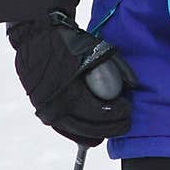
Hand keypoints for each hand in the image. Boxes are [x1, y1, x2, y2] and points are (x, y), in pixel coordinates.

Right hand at [9, 12, 136, 144]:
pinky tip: (94, 129)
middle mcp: (56, 108)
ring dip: (97, 132)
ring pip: (77, 133)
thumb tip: (133, 86)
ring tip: (112, 125)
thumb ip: (118, 68)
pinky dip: (80, 131)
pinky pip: (65, 129)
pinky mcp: (42, 111)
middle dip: (112, 127)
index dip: (119, 115)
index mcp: (70, 94)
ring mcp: (47, 111)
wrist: (36, 36)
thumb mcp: (97, 50)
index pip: (101, 116)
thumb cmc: (69, 41)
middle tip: (124, 121)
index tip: (128, 110)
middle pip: (90, 130)